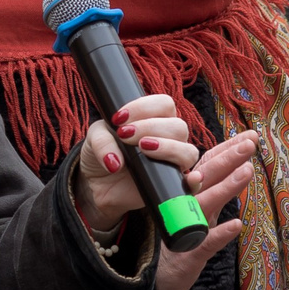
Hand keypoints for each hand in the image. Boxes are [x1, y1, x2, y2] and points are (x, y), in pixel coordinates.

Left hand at [73, 93, 255, 241]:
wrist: (98, 184)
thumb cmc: (103, 152)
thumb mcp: (94, 139)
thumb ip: (102, 142)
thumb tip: (115, 162)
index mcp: (154, 119)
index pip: (164, 104)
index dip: (144, 107)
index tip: (119, 118)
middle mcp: (169, 138)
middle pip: (178, 126)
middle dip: (150, 127)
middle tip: (125, 134)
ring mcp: (173, 161)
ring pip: (188, 151)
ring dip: (167, 148)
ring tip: (142, 149)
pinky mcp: (174, 185)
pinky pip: (194, 183)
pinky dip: (194, 180)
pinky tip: (187, 179)